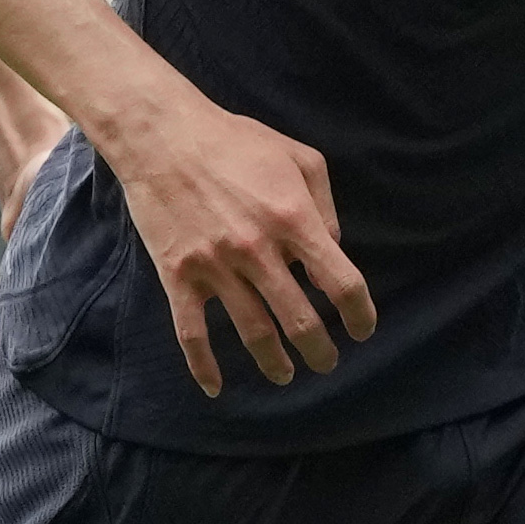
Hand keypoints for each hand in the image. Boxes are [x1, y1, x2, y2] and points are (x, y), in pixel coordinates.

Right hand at [108, 82, 373, 393]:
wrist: (162, 136)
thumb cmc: (236, 141)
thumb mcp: (299, 158)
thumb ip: (325, 206)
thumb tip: (334, 249)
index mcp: (294, 220)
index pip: (341, 283)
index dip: (359, 314)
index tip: (361, 330)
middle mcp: (258, 250)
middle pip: (300, 320)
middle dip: (320, 350)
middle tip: (326, 362)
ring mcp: (216, 267)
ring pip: (254, 333)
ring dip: (275, 362)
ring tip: (286, 375)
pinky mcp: (179, 275)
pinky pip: (192, 333)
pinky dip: (204, 366)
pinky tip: (215, 388)